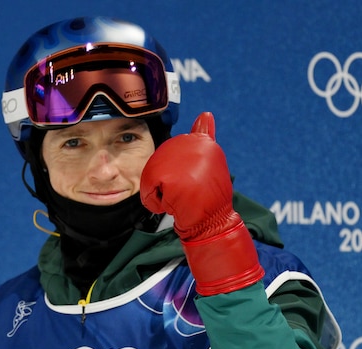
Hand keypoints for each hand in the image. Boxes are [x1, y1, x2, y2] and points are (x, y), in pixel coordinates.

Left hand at [140, 112, 263, 294]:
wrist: (213, 223)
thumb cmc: (208, 199)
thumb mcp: (207, 164)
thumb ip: (203, 138)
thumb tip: (206, 113)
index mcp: (204, 142)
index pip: (177, 151)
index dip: (179, 171)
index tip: (192, 183)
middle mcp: (195, 146)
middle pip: (159, 164)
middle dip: (166, 183)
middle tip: (186, 194)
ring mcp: (182, 163)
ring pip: (151, 176)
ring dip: (160, 193)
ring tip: (181, 199)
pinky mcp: (170, 178)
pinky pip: (148, 191)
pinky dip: (155, 203)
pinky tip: (174, 206)